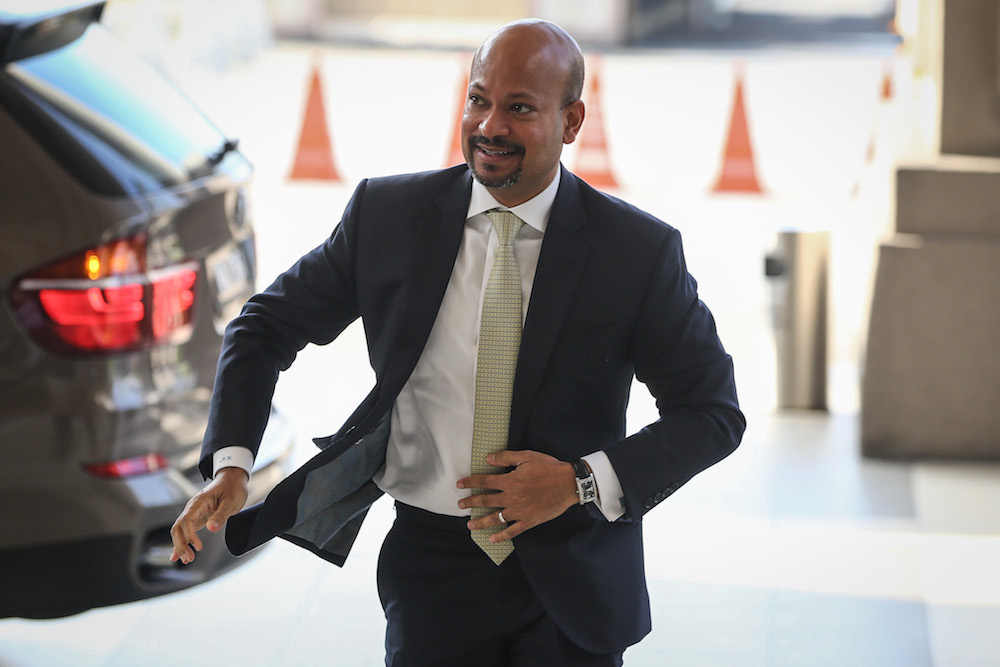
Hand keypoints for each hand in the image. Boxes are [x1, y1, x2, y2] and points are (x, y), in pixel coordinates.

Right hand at [169, 467, 247, 564]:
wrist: (232, 478)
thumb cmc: (232, 488)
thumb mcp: (231, 501)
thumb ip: (221, 515)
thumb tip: (212, 529)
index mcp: (199, 502)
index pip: (186, 521)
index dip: (190, 536)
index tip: (199, 547)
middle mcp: (192, 508)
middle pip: (178, 528)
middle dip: (181, 544)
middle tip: (190, 558)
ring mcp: (193, 513)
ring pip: (179, 531)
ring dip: (180, 545)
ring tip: (187, 559)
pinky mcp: (197, 517)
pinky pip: (185, 531)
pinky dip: (181, 543)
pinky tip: (177, 555)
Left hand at [456, 450, 577, 543]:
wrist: (569, 484)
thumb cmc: (549, 468)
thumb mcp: (527, 457)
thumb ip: (506, 458)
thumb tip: (488, 458)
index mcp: (510, 481)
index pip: (484, 482)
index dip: (470, 482)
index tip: (460, 485)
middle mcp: (512, 498)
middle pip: (486, 501)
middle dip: (471, 502)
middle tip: (460, 504)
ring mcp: (520, 511)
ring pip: (495, 518)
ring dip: (481, 522)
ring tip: (470, 525)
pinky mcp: (529, 521)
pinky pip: (512, 531)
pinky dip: (502, 536)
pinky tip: (492, 539)